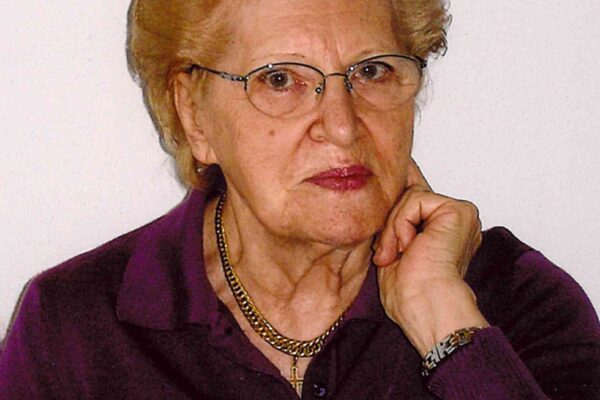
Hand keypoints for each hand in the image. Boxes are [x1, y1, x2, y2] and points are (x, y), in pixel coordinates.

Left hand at [374, 159, 488, 356]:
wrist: (425, 306)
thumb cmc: (408, 292)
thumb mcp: (391, 247)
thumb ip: (394, 218)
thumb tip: (386, 190)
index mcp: (440, 230)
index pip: (417, 198)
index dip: (406, 177)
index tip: (401, 158)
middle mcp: (453, 220)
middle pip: (408, 196)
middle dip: (390, 224)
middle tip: (387, 255)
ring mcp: (459, 214)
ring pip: (409, 196)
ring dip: (393, 228)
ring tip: (397, 255)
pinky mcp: (460, 210)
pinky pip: (415, 199)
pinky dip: (402, 224)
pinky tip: (409, 247)